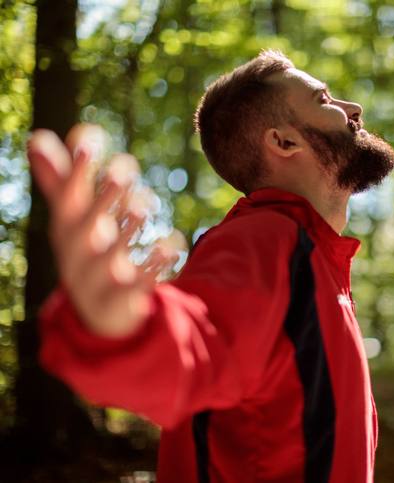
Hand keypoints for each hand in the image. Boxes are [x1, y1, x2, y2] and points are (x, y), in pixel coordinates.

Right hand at [27, 124, 179, 337]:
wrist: (98, 316)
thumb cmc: (88, 253)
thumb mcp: (73, 220)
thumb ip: (62, 180)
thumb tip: (37, 136)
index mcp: (67, 230)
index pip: (68, 197)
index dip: (77, 169)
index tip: (89, 136)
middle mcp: (78, 254)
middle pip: (88, 225)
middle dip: (105, 196)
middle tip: (124, 167)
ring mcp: (98, 280)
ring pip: (110, 256)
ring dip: (126, 228)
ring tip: (144, 204)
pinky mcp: (124, 301)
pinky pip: (139, 284)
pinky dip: (154, 265)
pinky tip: (172, 245)